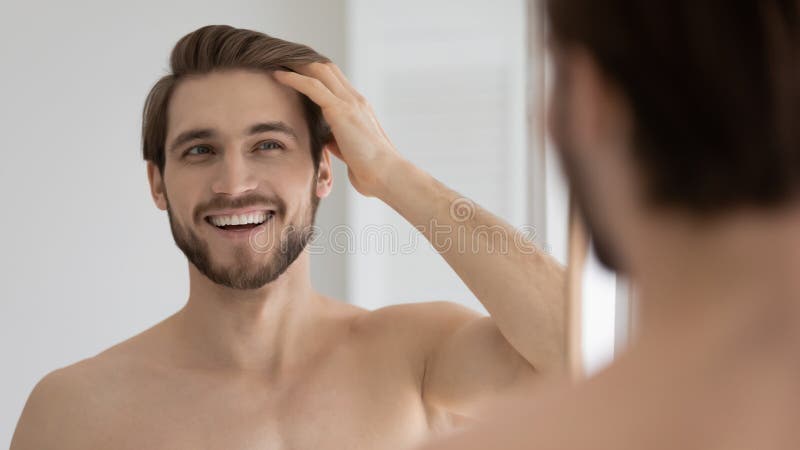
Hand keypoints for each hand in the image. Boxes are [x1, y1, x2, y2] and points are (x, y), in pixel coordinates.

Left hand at [272, 62, 403, 197]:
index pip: (336, 80)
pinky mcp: (341, 111)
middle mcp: (356, 100)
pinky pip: (313, 87)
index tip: (296, 70)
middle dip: (303, 62)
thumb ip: (337, 140)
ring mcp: (350, 103)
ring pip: (320, 71)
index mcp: (359, 108)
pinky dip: (293, 79)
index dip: (315, 72)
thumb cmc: (370, 170)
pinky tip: (278, 75)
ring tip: (276, 61)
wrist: (386, 175)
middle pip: (327, 69)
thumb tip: (326, 139)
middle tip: (281, 59)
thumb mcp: (349, 151)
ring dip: (296, 65)